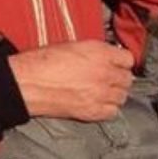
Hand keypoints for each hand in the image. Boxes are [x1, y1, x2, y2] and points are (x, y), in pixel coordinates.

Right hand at [8, 40, 133, 120]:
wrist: (29, 83)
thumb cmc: (44, 61)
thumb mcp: (72, 46)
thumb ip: (94, 52)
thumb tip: (106, 57)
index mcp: (99, 52)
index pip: (128, 58)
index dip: (121, 61)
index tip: (117, 62)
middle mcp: (104, 73)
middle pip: (127, 79)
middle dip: (119, 77)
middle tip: (110, 77)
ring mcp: (100, 94)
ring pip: (122, 96)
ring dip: (115, 93)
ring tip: (103, 90)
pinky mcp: (93, 111)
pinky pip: (113, 112)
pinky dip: (109, 107)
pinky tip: (99, 102)